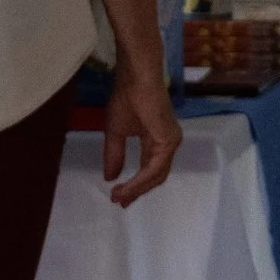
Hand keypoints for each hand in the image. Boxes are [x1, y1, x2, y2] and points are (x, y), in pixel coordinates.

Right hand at [103, 61, 181, 207]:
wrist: (135, 77)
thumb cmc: (126, 97)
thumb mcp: (116, 132)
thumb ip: (115, 155)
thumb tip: (109, 178)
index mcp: (157, 139)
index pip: (150, 169)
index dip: (135, 185)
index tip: (118, 197)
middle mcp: (167, 142)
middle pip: (155, 176)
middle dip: (137, 191)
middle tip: (119, 202)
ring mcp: (170, 141)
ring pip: (156, 175)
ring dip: (137, 189)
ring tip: (119, 196)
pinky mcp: (168, 140)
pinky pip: (155, 168)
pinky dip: (140, 180)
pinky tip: (127, 187)